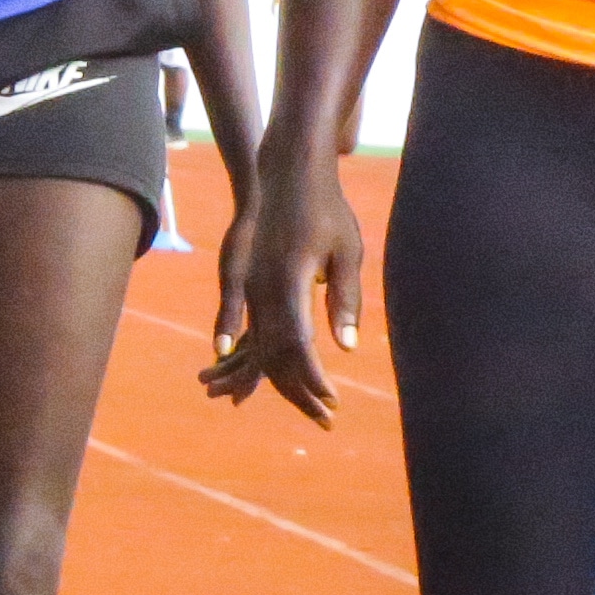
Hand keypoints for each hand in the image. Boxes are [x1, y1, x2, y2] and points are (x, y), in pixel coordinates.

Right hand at [201, 159, 367, 423]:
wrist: (287, 175)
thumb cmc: (326, 210)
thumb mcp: (347, 252)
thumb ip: (345, 300)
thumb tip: (346, 348)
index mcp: (288, 280)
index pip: (298, 343)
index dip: (313, 376)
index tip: (331, 399)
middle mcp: (262, 288)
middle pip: (273, 355)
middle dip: (299, 391)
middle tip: (326, 418)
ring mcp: (251, 287)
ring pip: (259, 348)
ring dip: (280, 382)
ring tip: (309, 406)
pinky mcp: (248, 285)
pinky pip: (253, 333)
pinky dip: (264, 361)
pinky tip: (282, 380)